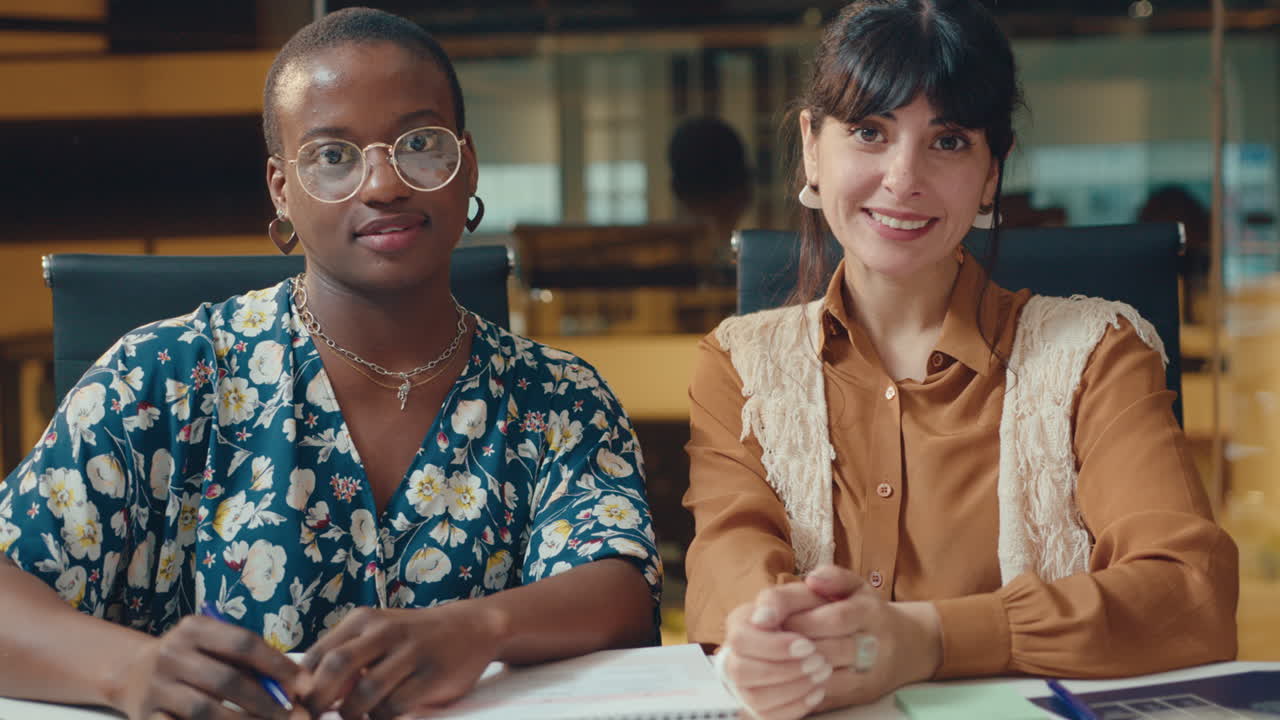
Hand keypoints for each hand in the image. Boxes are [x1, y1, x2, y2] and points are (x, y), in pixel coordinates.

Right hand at [105, 614, 310, 719]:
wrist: (132, 673)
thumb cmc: (193, 659)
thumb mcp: (215, 647)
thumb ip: (250, 663)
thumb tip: (298, 687)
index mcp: (195, 628)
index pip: (244, 644)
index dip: (278, 666)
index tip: (306, 685)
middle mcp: (172, 653)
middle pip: (228, 681)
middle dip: (267, 703)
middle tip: (296, 718)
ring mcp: (156, 686)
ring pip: (206, 710)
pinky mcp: (146, 716)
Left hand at [300, 603, 508, 719]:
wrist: (472, 628)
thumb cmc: (414, 637)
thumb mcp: (378, 633)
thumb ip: (347, 655)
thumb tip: (308, 691)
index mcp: (364, 620)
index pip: (318, 655)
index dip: (303, 686)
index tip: (300, 705)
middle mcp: (385, 631)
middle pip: (336, 668)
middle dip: (320, 701)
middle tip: (316, 719)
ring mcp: (410, 652)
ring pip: (365, 693)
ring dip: (352, 715)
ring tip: (354, 719)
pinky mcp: (432, 675)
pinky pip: (394, 707)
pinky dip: (380, 719)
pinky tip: (382, 716)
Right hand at [718, 581, 834, 719]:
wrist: (817, 633)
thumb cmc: (805, 612)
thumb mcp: (796, 596)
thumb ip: (778, 599)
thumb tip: (762, 618)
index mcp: (738, 624)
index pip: (740, 640)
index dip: (774, 646)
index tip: (807, 645)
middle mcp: (734, 655)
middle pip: (742, 672)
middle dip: (784, 670)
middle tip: (819, 661)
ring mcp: (744, 683)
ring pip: (755, 698)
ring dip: (793, 689)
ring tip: (822, 674)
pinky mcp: (759, 705)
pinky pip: (769, 715)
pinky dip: (796, 706)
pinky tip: (817, 691)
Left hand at [782, 566, 941, 713]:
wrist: (908, 647)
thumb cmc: (868, 611)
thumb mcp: (856, 585)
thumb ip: (833, 576)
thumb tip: (812, 578)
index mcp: (869, 611)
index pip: (833, 618)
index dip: (799, 620)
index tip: (766, 618)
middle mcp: (874, 643)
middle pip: (827, 649)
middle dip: (788, 645)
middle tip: (760, 640)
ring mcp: (869, 673)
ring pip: (827, 677)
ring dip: (792, 670)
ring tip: (766, 659)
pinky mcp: (861, 694)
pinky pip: (828, 697)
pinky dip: (802, 690)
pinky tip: (781, 680)